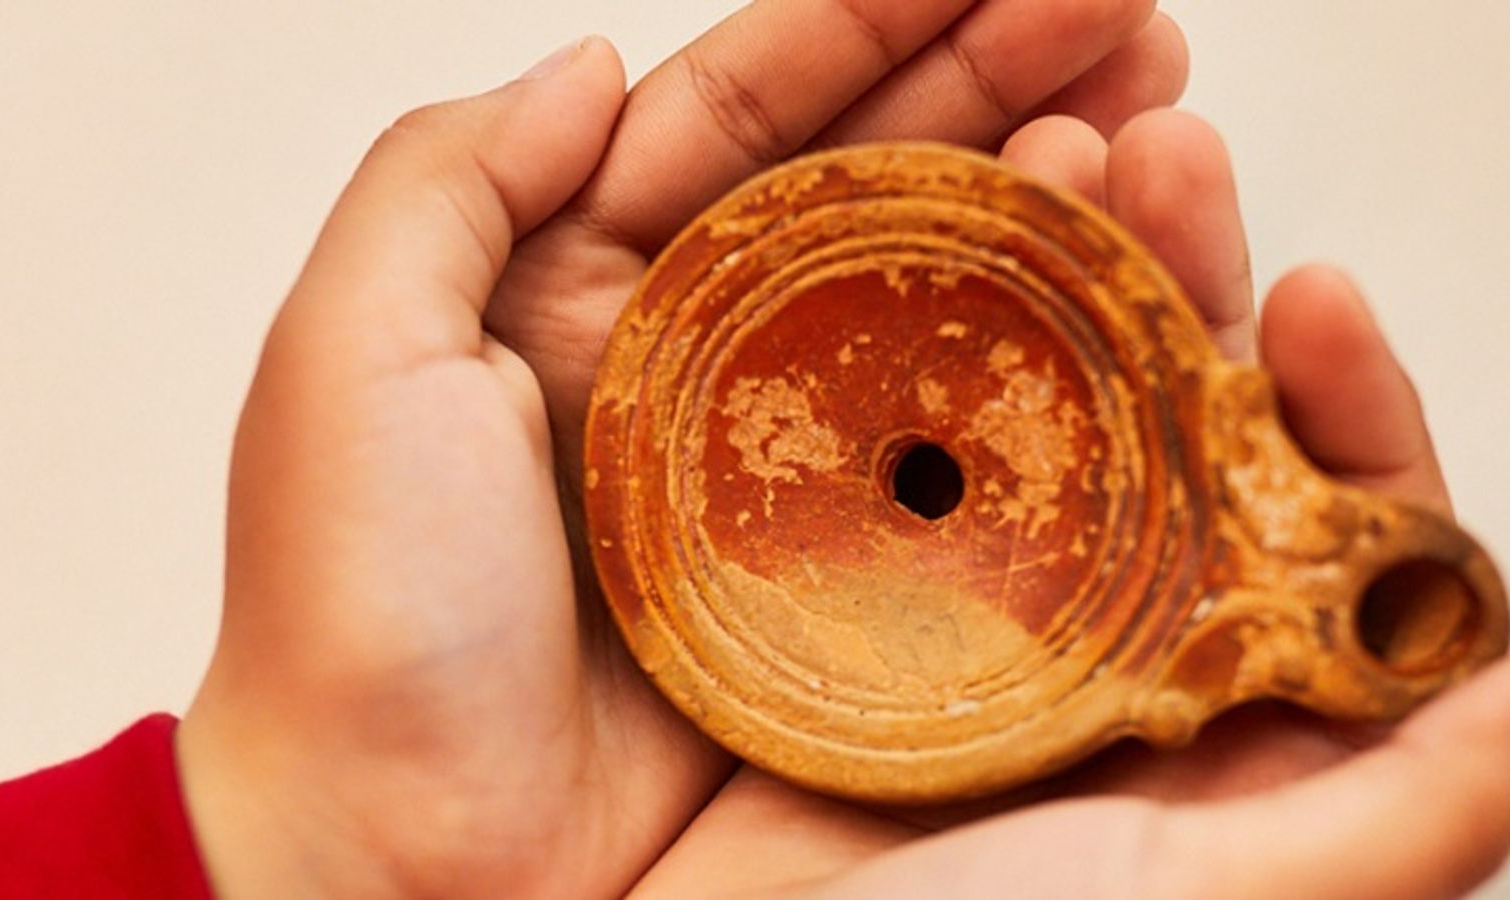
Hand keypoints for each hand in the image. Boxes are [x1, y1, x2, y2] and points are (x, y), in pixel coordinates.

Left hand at [173, 2, 1193, 896]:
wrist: (407, 868)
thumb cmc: (356, 623)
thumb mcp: (349, 357)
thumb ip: (449, 177)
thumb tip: (592, 58)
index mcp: (585, 290)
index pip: (751, 114)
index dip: (878, 18)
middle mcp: (707, 370)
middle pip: (882, 186)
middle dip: (1008, 78)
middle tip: (1131, 17)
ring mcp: (798, 479)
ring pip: (953, 304)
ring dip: (1063, 203)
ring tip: (1160, 124)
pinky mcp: (865, 590)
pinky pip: (986, 453)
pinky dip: (1068, 370)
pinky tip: (1141, 295)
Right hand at [627, 115, 1509, 897]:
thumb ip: (1413, 809)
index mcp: (1237, 716)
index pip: (1336, 527)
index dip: (1343, 406)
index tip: (1312, 308)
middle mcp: (1121, 653)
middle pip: (1190, 434)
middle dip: (1192, 287)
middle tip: (1168, 168)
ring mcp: (988, 615)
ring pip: (1054, 414)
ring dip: (1063, 283)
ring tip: (1051, 167)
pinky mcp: (863, 596)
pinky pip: (913, 443)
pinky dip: (919, 345)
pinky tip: (914, 269)